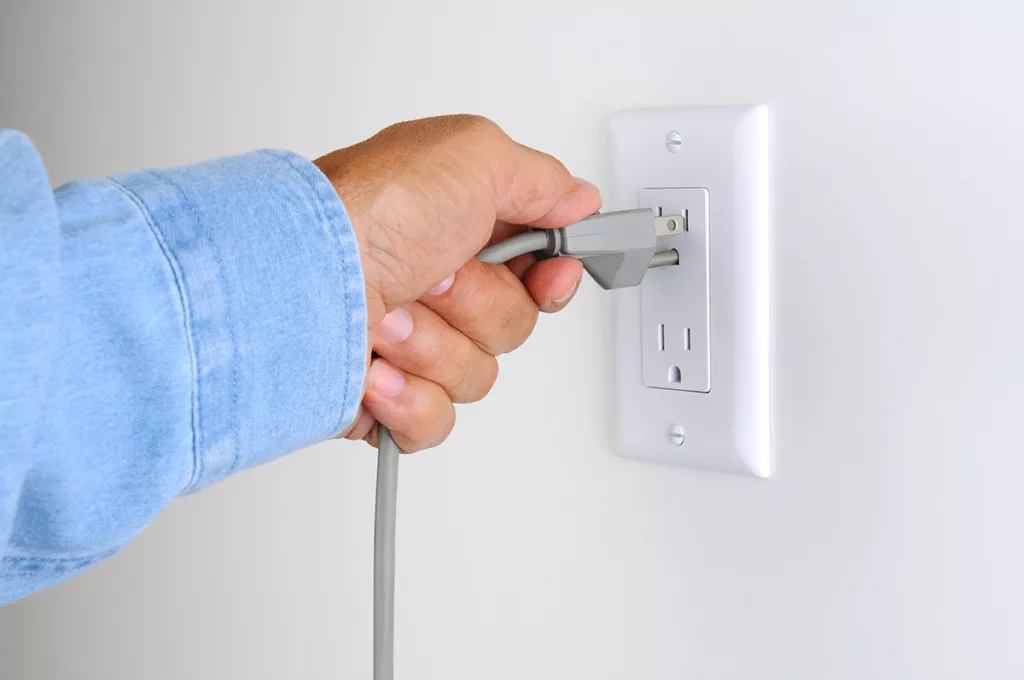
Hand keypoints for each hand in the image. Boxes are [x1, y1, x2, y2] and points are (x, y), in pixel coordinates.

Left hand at [314, 115, 600, 451]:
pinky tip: (375, 367)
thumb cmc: (363, 213)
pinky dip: (406, 398)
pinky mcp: (385, 396)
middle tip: (431, 276)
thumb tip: (578, 201)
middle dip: (476, 304)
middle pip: (514, 325)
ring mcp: (411, 342)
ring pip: (477, 375)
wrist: (286, 284)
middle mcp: (437, 284)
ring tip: (386, 316)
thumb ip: (541, 179)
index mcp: (461, 228)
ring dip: (433, 346)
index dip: (553, 277)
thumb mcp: (472, 157)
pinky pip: (435, 421)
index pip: (541, 268)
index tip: (548, 274)